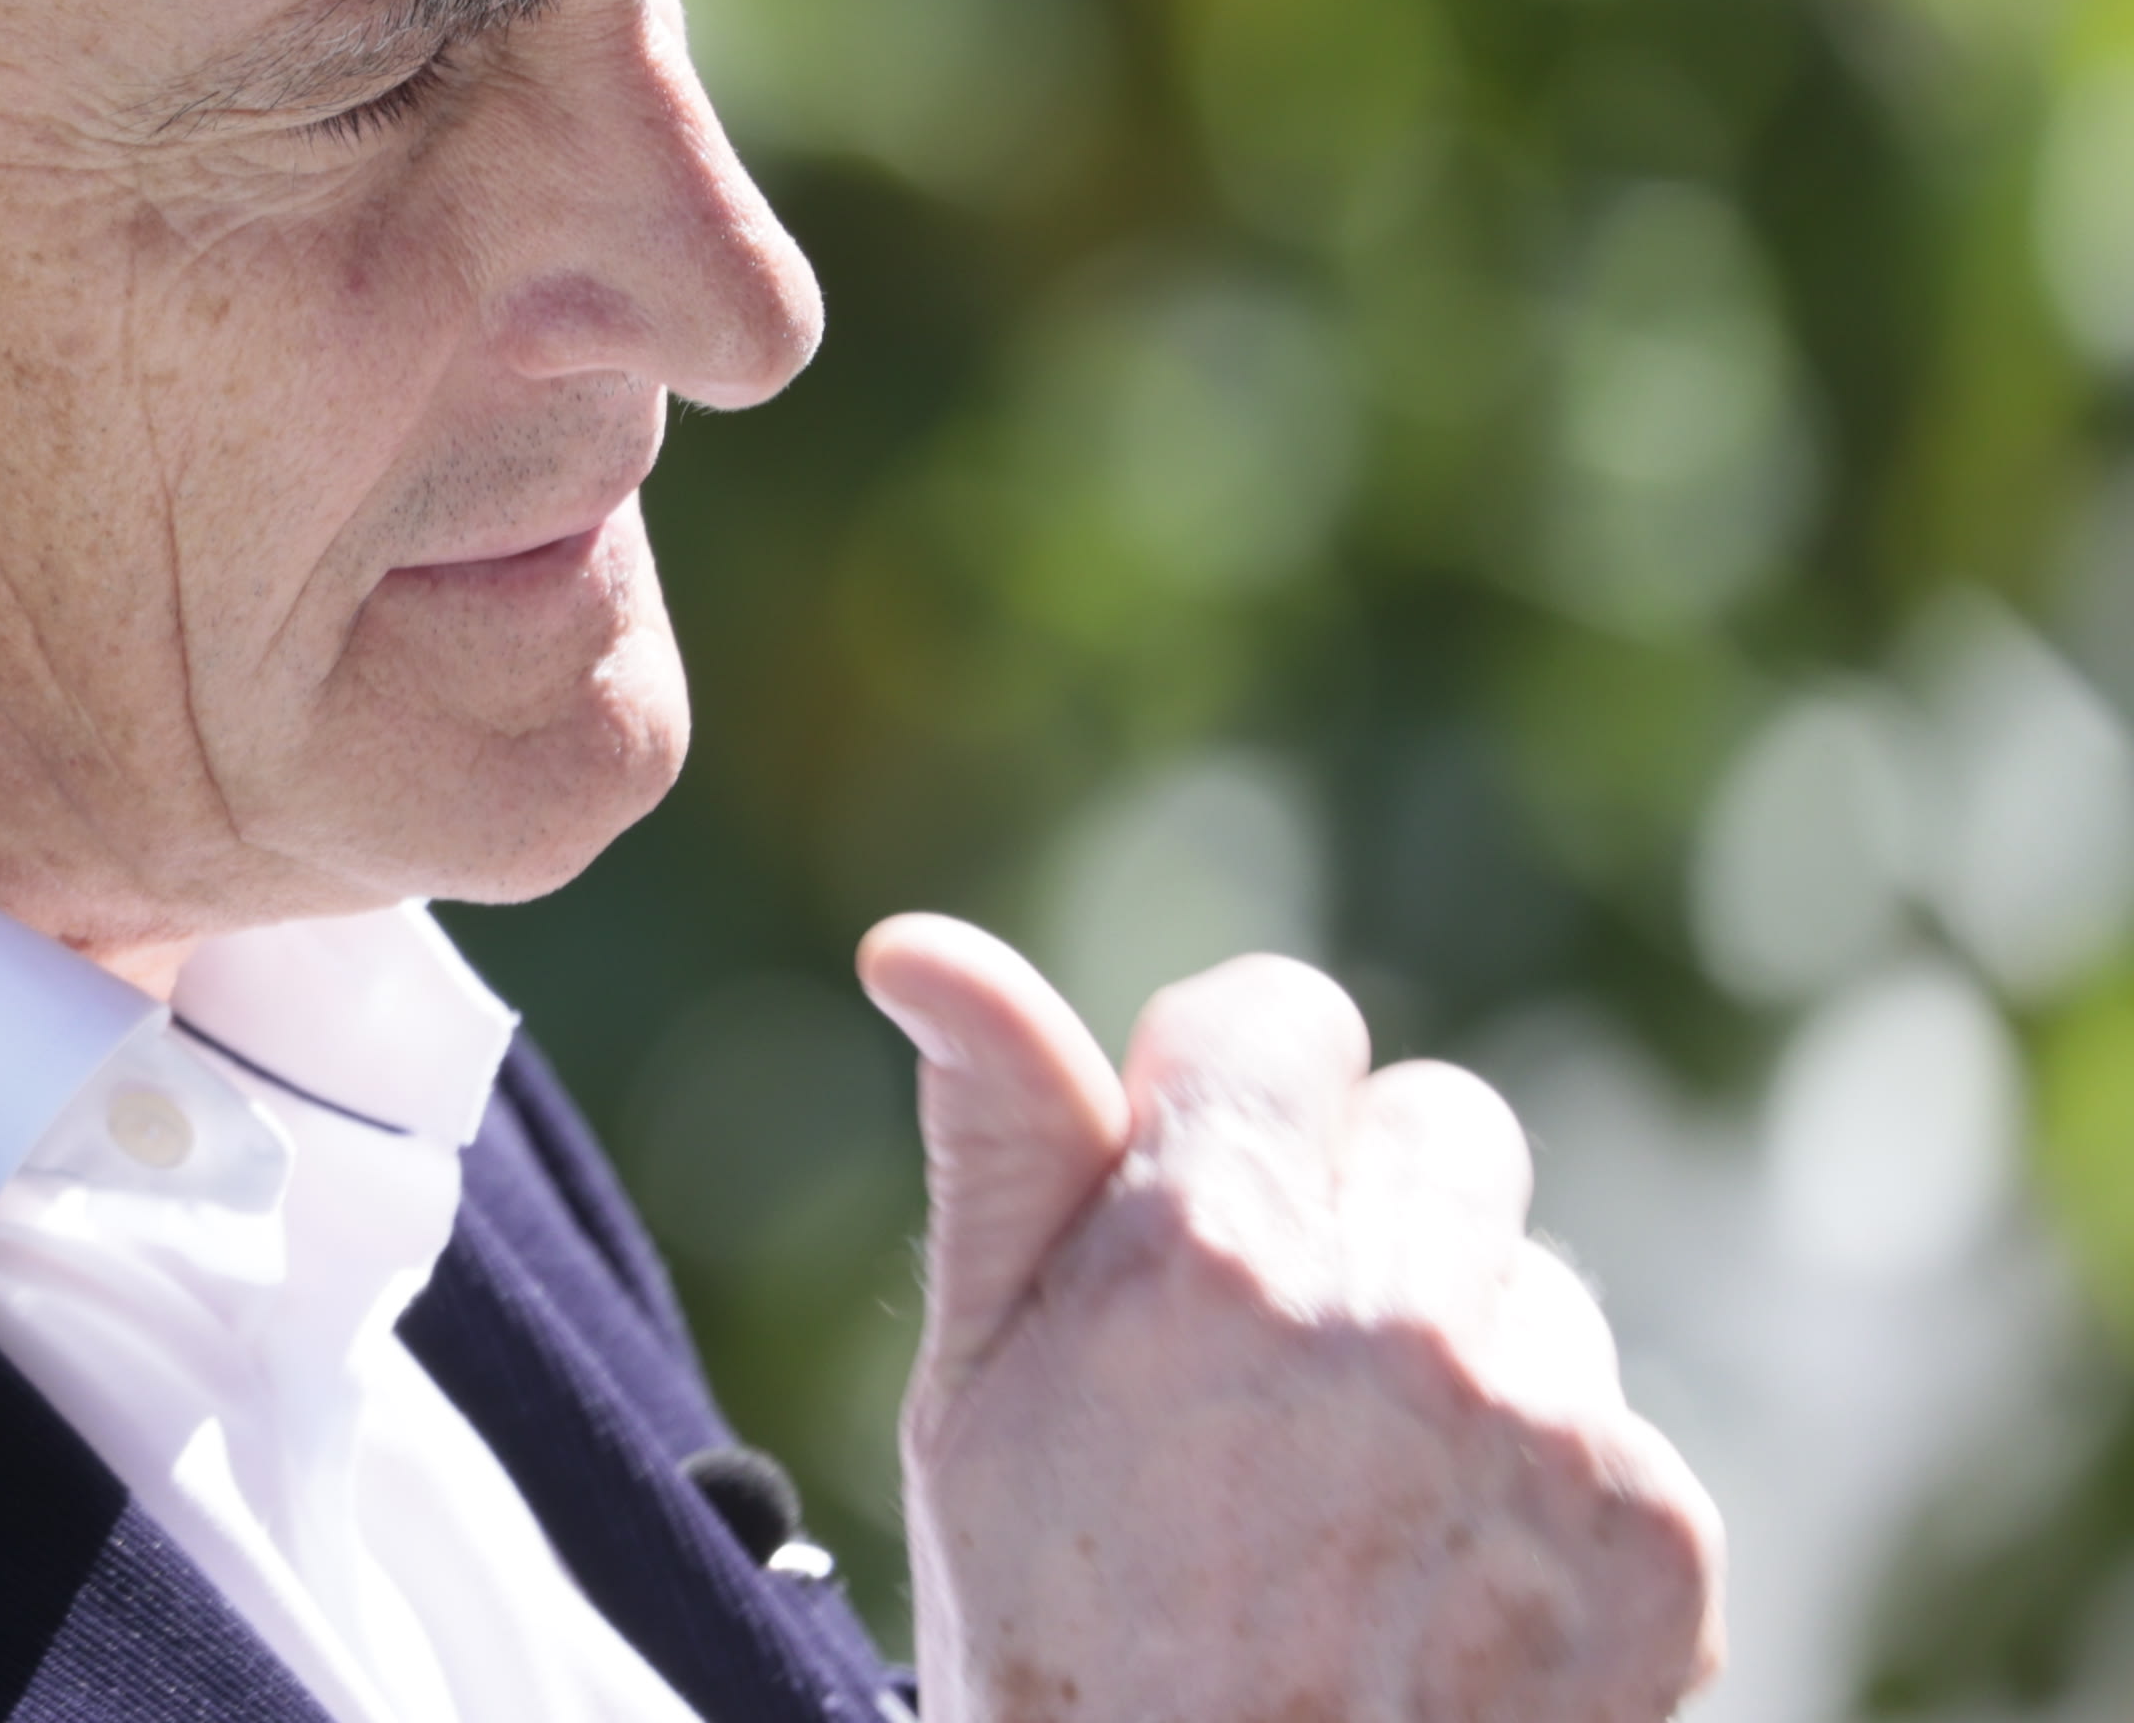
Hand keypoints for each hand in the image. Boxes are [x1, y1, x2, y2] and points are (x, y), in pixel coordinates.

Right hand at [858, 914, 1721, 1722]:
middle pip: (1438, 1123)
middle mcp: (1396, 1310)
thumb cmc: (1058, 1634)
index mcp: (1209, 1244)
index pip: (1285, 1017)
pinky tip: (1442, 1581)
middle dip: (1362, 1208)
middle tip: (1274, 1367)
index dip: (1229, 1104)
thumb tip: (925, 948)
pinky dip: (1544, 1489)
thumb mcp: (974, 1388)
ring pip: (1529, 1278)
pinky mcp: (1656, 1536)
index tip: (1195, 1206)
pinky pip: (1613, 1423)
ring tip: (1354, 1501)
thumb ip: (996, 1144)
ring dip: (1461, 1352)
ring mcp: (1544, 1424)